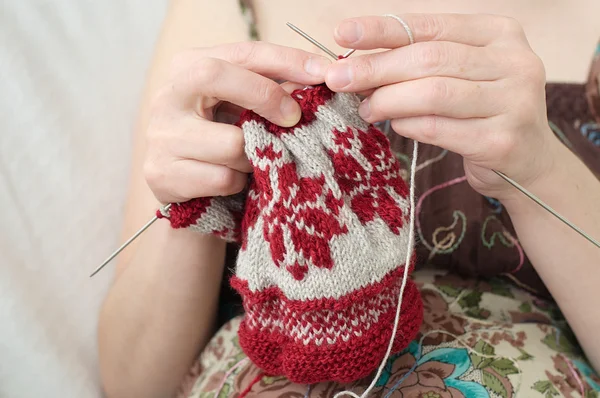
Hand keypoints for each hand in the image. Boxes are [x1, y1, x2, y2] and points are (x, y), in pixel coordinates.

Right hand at [144, 42, 329, 203]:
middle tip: (293, 117)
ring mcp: (162, 136)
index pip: (241, 53)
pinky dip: (239, 182)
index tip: (322, 72)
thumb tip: (318, 79)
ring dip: (254, 155)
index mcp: (187, 67)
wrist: (182, 187)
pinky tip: (233, 180)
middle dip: (264, 94)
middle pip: (214, 76)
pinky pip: (223, 178)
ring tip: (251, 159)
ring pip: (229, 142)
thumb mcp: (240, 106)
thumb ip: (271, 90)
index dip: (285, 60)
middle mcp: (167, 96)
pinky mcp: (164, 175)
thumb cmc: (218, 139)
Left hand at [325, 14, 560, 200]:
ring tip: (366, 108)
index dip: (383, 29)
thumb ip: (421, 63)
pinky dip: (408, 125)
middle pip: (429, 59)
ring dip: (388, 100)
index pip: (431, 25)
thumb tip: (358, 63)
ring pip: (433, 93)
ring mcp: (513, 102)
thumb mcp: (461, 75)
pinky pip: (438, 128)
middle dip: (376, 68)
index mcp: (500, 34)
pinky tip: (395, 125)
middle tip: (338, 79)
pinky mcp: (501, 141)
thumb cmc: (482, 112)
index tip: (343, 34)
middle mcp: (515, 62)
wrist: (527, 163)